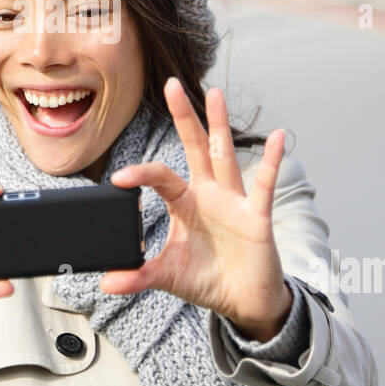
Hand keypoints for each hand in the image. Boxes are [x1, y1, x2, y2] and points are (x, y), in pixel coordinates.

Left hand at [100, 78, 291, 341]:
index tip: (118, 178)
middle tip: (170, 84)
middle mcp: (210, 194)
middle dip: (184, 116)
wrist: (244, 302)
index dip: (141, 174)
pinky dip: (271, 161)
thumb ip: (139, 276)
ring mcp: (235, 201)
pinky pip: (264, 184)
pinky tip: (277, 136)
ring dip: (220, 124)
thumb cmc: (208, 279)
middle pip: (195, 147)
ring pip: (225, 155)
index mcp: (186, 203)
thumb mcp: (168, 276)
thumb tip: (107, 282)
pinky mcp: (257, 216)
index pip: (161, 178)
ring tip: (214, 92)